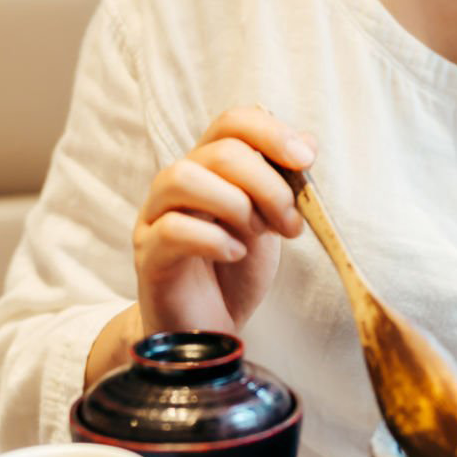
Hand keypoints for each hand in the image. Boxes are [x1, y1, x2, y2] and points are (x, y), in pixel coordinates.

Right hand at [132, 107, 313, 336]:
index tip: (306, 159)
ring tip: (256, 233)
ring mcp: (155, 216)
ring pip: (183, 177)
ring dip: (235, 203)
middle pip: (220, 151)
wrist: (207, 334)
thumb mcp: (270, 222)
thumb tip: (308, 141)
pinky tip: (234, 254)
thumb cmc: (235, 272)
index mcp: (209, 167)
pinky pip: (172, 229)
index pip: (233, 122)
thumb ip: (284, 184)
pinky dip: (213, 239)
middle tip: (291, 223)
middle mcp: (177, 182)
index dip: (271, 132)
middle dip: (268, 185)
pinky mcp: (147, 254)